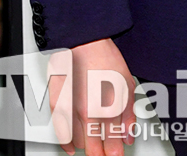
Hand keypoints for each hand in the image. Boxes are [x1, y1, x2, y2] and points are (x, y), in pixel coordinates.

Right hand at [48, 37, 136, 155]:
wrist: (83, 42)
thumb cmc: (105, 58)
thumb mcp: (127, 85)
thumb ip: (128, 113)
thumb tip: (128, 135)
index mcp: (110, 109)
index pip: (112, 146)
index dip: (115, 155)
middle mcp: (90, 113)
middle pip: (94, 150)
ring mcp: (72, 111)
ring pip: (78, 144)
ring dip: (86, 147)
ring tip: (92, 146)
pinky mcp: (58, 106)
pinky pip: (61, 134)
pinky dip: (68, 144)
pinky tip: (72, 147)